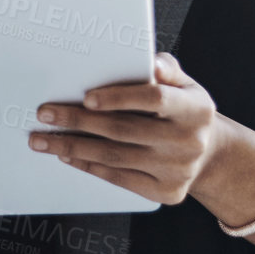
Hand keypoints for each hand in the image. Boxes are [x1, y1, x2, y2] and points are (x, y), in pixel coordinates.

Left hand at [30, 52, 218, 204]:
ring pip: (115, 157)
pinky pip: (119, 178)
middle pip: (124, 130)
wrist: (211, 156)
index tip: (87, 96)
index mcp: (194, 108)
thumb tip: (150, 62)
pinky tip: (68, 155)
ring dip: (73, 147)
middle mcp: (187, 141)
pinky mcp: (164, 191)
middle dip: (79, 121)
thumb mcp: (186, 85)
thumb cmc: (187, 112)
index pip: (154, 99)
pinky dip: (89, 166)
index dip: (120, 97)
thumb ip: (166, 69)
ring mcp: (176, 169)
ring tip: (44, 139)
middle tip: (46, 114)